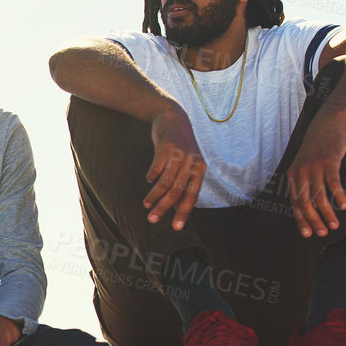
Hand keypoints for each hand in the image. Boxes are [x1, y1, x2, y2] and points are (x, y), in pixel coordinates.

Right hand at [142, 106, 205, 230]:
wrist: (172, 117)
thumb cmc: (179, 146)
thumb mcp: (187, 164)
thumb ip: (184, 183)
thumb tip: (177, 209)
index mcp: (200, 169)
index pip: (192, 196)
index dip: (184, 213)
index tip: (176, 228)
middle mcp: (192, 163)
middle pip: (177, 191)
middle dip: (164, 207)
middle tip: (152, 220)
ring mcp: (180, 154)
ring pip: (165, 182)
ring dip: (154, 196)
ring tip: (146, 205)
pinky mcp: (167, 147)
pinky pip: (156, 168)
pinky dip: (151, 176)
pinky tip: (148, 180)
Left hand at [286, 118, 345, 237]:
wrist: (325, 127)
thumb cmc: (316, 153)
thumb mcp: (304, 168)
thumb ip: (304, 186)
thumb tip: (310, 211)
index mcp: (292, 176)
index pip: (294, 203)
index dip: (301, 220)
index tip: (308, 234)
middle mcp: (300, 172)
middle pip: (305, 202)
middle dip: (314, 220)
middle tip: (323, 233)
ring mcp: (314, 166)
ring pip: (319, 195)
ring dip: (327, 213)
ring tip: (335, 225)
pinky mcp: (329, 161)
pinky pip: (333, 182)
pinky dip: (338, 195)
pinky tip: (344, 205)